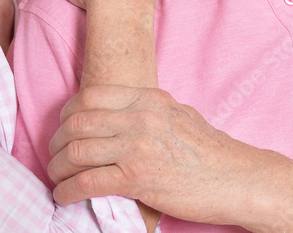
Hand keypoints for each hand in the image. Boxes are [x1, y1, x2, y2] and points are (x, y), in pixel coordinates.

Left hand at [48, 85, 242, 224]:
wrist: (238, 179)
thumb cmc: (212, 152)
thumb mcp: (180, 115)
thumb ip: (150, 111)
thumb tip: (123, 115)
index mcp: (149, 98)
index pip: (91, 95)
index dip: (68, 112)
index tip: (64, 127)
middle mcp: (140, 117)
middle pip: (78, 123)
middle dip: (57, 142)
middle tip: (54, 156)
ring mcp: (138, 146)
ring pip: (76, 151)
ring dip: (57, 168)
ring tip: (56, 178)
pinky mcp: (138, 177)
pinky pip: (87, 182)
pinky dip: (68, 191)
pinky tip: (64, 196)